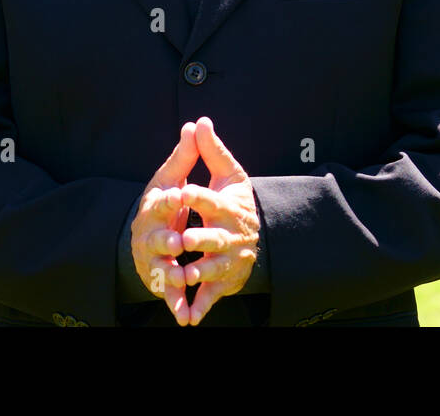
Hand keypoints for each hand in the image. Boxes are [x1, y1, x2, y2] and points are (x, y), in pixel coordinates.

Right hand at [130, 122, 198, 325]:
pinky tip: (187, 318)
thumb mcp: (171, 178)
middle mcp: (151, 234)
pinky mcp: (161, 281)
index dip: (169, 199)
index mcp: (156, 207)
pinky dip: (177, 306)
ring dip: (170, 274)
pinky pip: (169, 294)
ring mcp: (154, 259)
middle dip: (167, 239)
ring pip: (162, 267)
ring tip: (181, 277)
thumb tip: (196, 123)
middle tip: (178, 241)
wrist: (146, 236)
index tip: (179, 195)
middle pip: (157, 237)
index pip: (160, 201)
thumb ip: (185, 156)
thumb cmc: (163, 205)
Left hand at [177, 116, 259, 325]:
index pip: (211, 200)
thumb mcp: (228, 175)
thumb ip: (211, 151)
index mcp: (226, 208)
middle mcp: (228, 235)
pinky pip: (210, 296)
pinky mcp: (223, 282)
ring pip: (212, 268)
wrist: (256, 239)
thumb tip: (199, 121)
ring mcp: (226, 261)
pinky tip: (187, 317)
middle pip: (214, 238)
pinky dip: (200, 307)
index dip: (198, 196)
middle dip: (201, 239)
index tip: (183, 191)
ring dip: (200, 273)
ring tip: (185, 275)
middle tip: (184, 239)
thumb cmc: (236, 202)